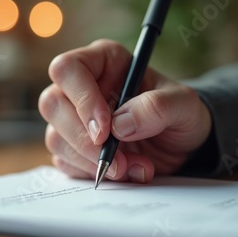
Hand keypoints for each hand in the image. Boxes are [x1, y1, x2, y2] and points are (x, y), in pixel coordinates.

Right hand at [38, 39, 211, 182]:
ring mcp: (74, 119)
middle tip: (116, 160)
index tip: (104, 130)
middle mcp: (82, 87)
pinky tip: (122, 173)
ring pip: (55, 137)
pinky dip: (91, 173)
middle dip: (82, 139)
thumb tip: (120, 125)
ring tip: (132, 168)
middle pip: (53, 104)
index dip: (81, 99)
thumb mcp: (184, 105)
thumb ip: (158, 107)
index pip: (69, 69)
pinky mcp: (75, 147)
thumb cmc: (181, 114)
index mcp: (104, 62)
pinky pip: (65, 162)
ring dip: (90, 161)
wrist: (182, 145)